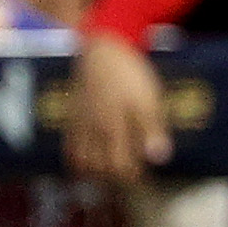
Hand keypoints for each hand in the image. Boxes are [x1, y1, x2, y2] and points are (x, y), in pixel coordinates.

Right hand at [66, 32, 175, 179]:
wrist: (101, 47)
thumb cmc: (128, 73)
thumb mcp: (148, 98)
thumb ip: (152, 129)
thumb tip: (158, 158)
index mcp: (114, 129)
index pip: (120, 168)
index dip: (133, 177)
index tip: (143, 175)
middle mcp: (93, 132)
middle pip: (99, 170)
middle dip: (114, 179)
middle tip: (128, 175)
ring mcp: (80, 126)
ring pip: (82, 162)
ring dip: (95, 173)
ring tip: (108, 172)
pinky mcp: (72, 117)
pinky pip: (69, 148)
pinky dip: (78, 160)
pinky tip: (87, 161)